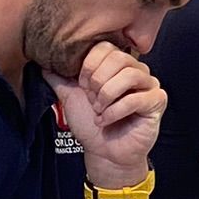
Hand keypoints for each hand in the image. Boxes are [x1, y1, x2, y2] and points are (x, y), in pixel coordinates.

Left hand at [49, 42, 164, 185]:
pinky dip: (115, 111)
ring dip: (107, 96)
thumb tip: (41, 61)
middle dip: (98, 81)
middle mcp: (136, 70)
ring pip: (129, 75)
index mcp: (116, 64)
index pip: (106, 46)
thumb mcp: (70, 97)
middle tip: (91, 100)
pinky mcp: (157, 101)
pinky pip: (136, 99)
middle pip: (119, 58)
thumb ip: (58, 78)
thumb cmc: (91, 124)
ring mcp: (149, 85)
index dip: (89, 65)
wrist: (104, 152)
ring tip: (99, 110)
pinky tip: (105, 120)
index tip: (81, 85)